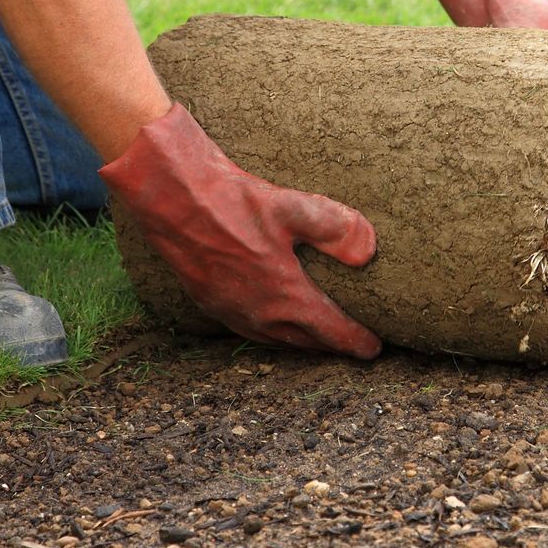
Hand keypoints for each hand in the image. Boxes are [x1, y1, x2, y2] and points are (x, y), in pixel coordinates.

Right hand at [100, 104, 381, 357]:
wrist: (172, 199)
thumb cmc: (233, 201)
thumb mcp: (294, 207)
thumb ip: (337, 228)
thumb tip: (369, 251)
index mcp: (284, 296)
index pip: (330, 331)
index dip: (356, 341)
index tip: (375, 348)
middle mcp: (259, 314)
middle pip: (305, 342)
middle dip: (331, 346)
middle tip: (353, 345)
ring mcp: (232, 312)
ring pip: (276, 340)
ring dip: (301, 342)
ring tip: (319, 338)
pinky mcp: (209, 302)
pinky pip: (250, 330)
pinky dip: (272, 333)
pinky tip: (274, 321)